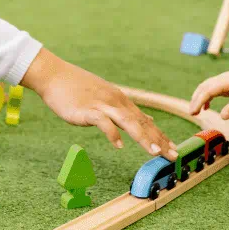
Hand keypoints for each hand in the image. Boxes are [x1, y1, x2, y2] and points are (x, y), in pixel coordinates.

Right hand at [21, 49, 177, 159]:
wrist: (54, 75)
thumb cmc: (76, 88)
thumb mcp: (105, 97)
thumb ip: (122, 110)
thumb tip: (141, 120)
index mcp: (120, 101)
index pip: (145, 120)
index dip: (160, 135)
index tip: (174, 148)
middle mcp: (116, 102)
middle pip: (141, 123)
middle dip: (159, 140)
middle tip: (174, 155)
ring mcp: (102, 105)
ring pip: (128, 122)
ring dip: (143, 137)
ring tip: (155, 152)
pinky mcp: (88, 110)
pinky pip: (103, 123)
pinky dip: (112, 134)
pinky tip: (119, 146)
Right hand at [188, 69, 228, 118]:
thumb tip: (222, 117)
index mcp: (225, 81)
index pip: (207, 91)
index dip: (198, 101)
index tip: (193, 112)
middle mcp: (221, 79)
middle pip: (203, 88)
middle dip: (195, 100)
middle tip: (192, 113)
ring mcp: (222, 81)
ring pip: (205, 88)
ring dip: (198, 98)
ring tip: (195, 111)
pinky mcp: (225, 84)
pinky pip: (211, 89)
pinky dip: (206, 98)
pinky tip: (206, 108)